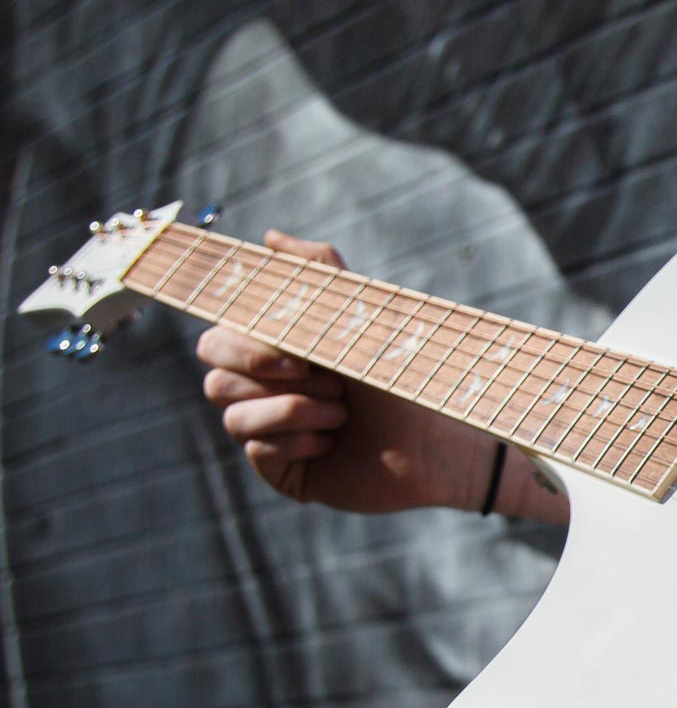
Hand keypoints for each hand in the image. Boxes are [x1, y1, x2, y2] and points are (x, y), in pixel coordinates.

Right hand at [196, 229, 496, 514]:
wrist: (432, 439)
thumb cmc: (398, 375)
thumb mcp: (360, 315)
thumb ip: (318, 271)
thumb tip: (270, 237)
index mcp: (270, 353)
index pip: (215, 341)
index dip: (243, 346)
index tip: (296, 352)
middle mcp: (260, 393)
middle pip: (214, 380)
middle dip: (272, 379)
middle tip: (331, 381)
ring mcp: (266, 433)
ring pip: (234, 416)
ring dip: (297, 410)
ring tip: (343, 413)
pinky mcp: (278, 469)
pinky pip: (258, 451)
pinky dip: (302, 442)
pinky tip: (334, 444)